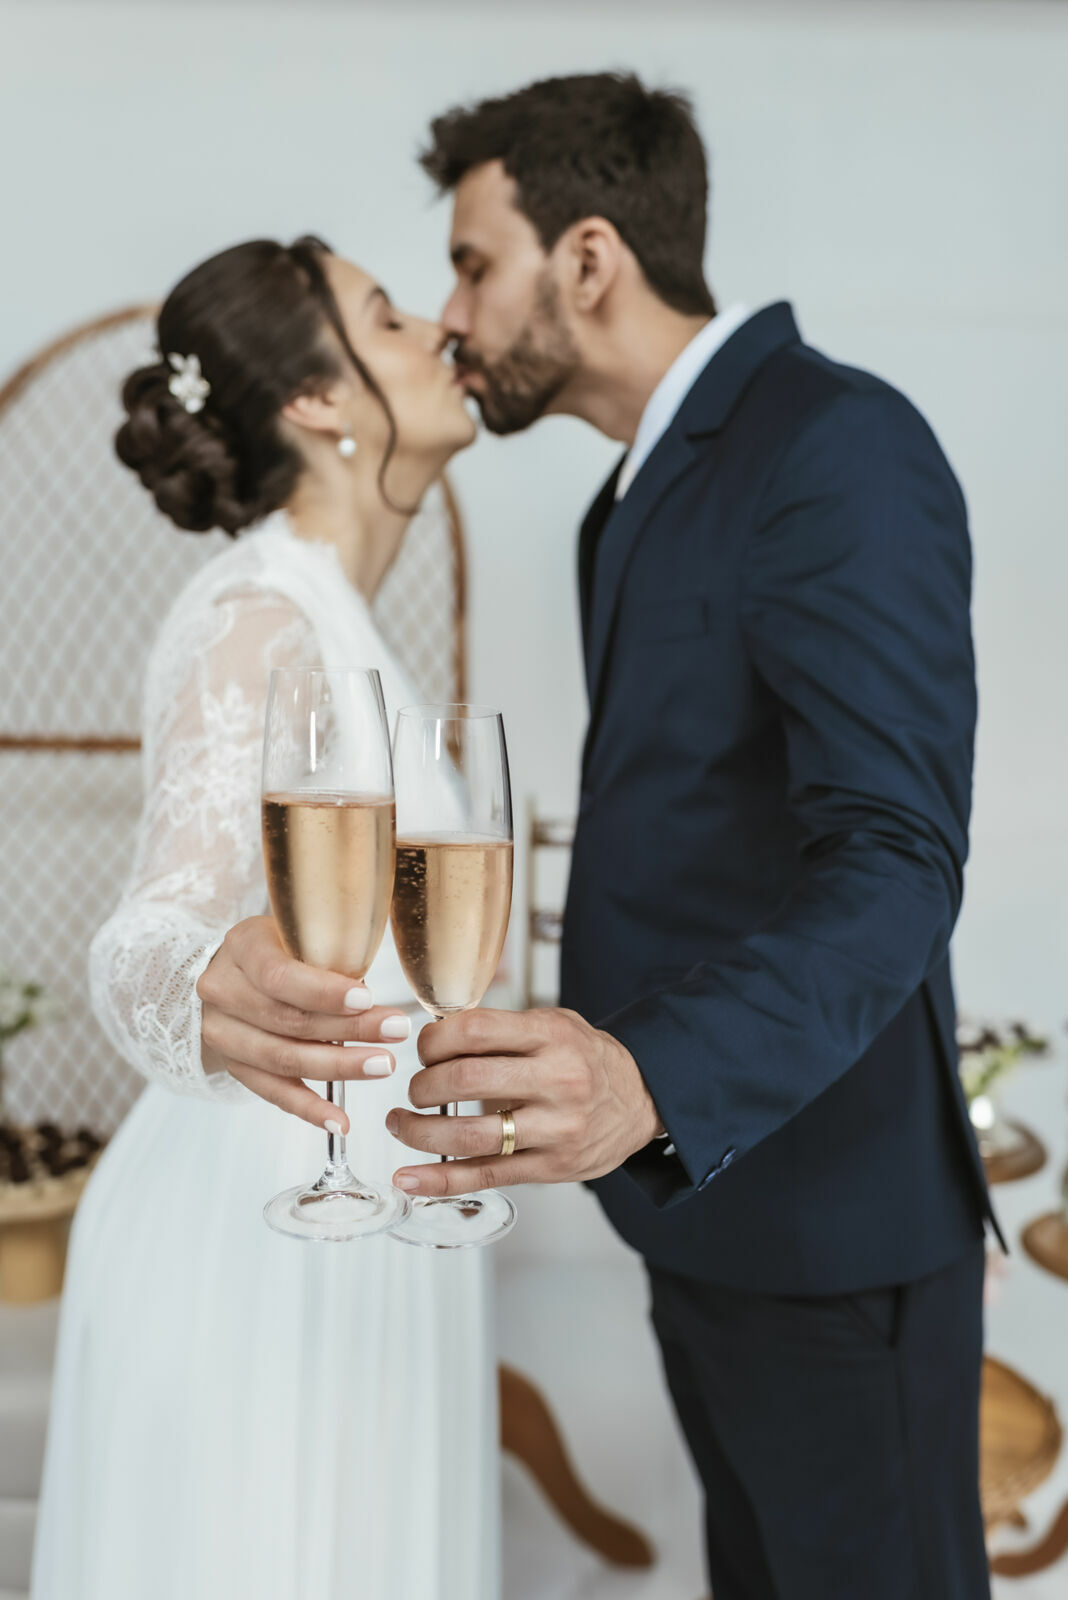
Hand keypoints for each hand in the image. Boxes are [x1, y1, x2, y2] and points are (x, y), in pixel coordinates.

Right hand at [196, 916, 411, 1132]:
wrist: (230, 975)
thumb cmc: (280, 950)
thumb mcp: (297, 934)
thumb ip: (329, 953)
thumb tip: (376, 991)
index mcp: (242, 948)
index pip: (278, 975)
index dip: (323, 992)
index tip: (366, 999)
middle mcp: (223, 991)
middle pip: (287, 1020)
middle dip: (348, 1029)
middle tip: (396, 1031)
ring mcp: (224, 1033)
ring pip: (283, 1059)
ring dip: (338, 1067)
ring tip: (382, 1066)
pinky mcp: (235, 1067)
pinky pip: (274, 1093)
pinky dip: (309, 1109)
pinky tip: (340, 1121)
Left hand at [386, 1007, 662, 1196]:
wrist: (643, 1099)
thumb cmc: (587, 1059)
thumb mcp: (555, 1024)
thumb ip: (504, 1028)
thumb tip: (436, 1034)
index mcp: (552, 1037)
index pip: (476, 1030)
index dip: (435, 1039)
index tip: (425, 1048)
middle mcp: (555, 1081)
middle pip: (466, 1080)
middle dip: (423, 1085)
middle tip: (415, 1088)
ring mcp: (554, 1129)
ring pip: (469, 1135)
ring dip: (420, 1132)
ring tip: (402, 1124)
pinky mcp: (550, 1168)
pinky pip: (485, 1176)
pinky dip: (440, 1181)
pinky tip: (410, 1179)